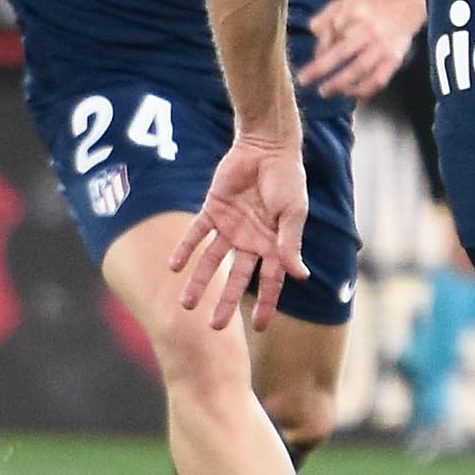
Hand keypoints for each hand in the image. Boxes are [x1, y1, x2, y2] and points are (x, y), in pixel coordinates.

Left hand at [171, 134, 310, 333]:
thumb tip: (301, 276)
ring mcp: (230, 226)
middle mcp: (251, 240)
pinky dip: (185, 249)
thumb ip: (291, 244)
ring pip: (212, 261)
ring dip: (199, 282)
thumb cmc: (287, 179)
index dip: (266, 304)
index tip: (260, 327)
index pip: (270, 281)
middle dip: (225, 302)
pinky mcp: (213, 210)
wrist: (266, 146)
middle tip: (214, 328)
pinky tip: (173, 266)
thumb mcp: (293, 214)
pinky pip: (196, 234)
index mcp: (275, 243)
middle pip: (236, 278)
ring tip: (186, 305)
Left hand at [297, 0, 423, 99]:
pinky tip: (350, 93)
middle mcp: (369, 30)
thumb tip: (315, 38)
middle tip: (304, 80)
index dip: (320, 46)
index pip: (332, 31)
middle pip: (343, 52)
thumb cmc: (368, 7)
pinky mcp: (394, 59)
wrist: (404, 5)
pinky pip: (378, 80)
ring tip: (324, 92)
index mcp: (355, 12)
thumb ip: (325, 17)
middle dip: (321, 68)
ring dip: (340, 83)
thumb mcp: (344, 2)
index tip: (314, 56)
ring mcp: (383, 46)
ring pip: (360, 68)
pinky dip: (364, 90)